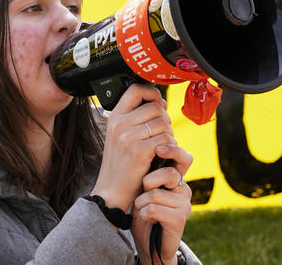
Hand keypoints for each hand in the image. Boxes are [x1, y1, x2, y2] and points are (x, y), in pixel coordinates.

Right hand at [90, 84, 173, 212]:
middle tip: (162, 133)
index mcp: (114, 117)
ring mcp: (129, 137)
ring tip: (161, 146)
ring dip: (169, 134)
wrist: (111, 192)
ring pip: (163, 123)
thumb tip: (159, 102)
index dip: (152, 93)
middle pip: (155, 107)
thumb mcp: (119, 136)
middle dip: (165, 119)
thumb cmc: (120, 165)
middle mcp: (119, 124)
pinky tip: (161, 155)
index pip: (136, 89)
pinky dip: (169, 147)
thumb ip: (134, 119)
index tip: (158, 104)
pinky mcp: (140, 151)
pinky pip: (166, 139)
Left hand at [131, 144, 192, 264]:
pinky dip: (144, 214)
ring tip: (144, 209)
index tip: (158, 149)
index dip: (173, 151)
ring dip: (142, 203)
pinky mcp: (180, 219)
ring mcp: (184, 204)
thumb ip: (150, 170)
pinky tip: (148, 219)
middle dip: (148, 182)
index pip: (183, 158)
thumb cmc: (144, 211)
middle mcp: (184, 188)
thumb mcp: (145, 188)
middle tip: (144, 193)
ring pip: (154, 194)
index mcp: (177, 178)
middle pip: (168, 173)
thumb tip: (148, 147)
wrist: (149, 243)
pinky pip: (153, 209)